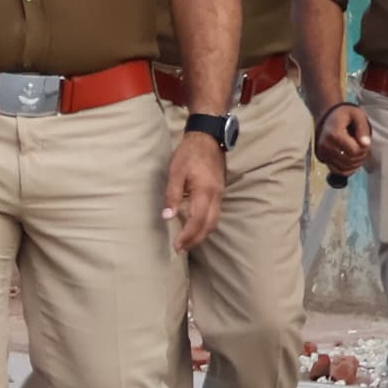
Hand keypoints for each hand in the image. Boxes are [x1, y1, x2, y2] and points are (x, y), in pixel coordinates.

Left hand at [161, 130, 225, 253]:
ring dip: (201, 234)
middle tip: (181, 249)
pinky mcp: (219, 191)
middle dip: (195, 240)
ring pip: (214, 221)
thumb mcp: (175, 172)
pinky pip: (215, 213)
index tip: (177, 246)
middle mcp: (216, 196)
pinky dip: (205, 224)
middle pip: (209, 226)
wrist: (208, 137)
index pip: (197, 221)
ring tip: (187, 241)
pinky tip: (194, 225)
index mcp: (205, 191)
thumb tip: (167, 217)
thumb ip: (172, 195)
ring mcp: (220, 194)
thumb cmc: (189, 153)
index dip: (187, 236)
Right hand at [313, 102, 373, 174]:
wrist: (328, 116)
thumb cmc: (345, 114)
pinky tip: (352, 162)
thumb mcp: (357, 115)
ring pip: (344, 167)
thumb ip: (363, 129)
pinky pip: (336, 170)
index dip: (364, 149)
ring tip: (358, 153)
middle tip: (363, 148)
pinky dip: (347, 169)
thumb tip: (366, 144)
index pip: (354, 151)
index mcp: (334, 134)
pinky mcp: (322, 158)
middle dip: (360, 156)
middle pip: (349, 161)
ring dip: (355, 163)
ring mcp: (323, 153)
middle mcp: (326, 146)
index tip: (365, 142)